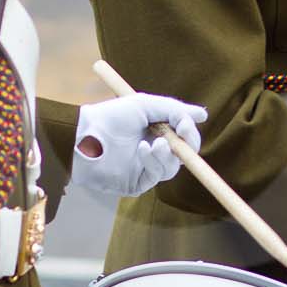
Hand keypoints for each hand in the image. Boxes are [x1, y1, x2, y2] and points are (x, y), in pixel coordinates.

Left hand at [71, 93, 207, 198]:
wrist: (84, 136)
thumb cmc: (111, 117)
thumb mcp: (145, 104)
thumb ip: (174, 109)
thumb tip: (203, 115)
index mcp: (155, 131)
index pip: (183, 137)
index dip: (190, 132)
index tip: (188, 124)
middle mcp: (152, 150)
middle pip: (183, 155)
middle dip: (186, 146)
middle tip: (182, 136)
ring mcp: (144, 168)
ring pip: (172, 167)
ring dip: (168, 154)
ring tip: (156, 143)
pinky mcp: (137, 183)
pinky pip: (156, 176)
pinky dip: (153, 162)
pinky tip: (142, 150)